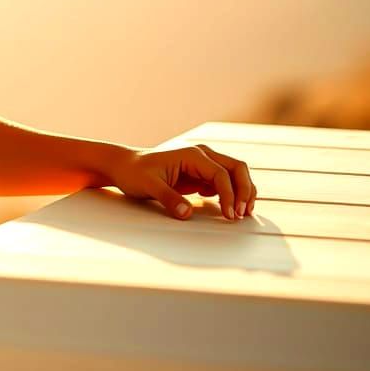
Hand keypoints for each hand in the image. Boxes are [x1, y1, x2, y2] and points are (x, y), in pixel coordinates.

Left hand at [106, 143, 257, 220]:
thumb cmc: (134, 173)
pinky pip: (224, 181)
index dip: (229, 195)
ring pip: (234, 173)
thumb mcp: (148, 186)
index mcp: (191, 155)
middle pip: (236, 168)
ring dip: (242, 191)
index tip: (230, 215)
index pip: (221, 173)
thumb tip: (187, 214)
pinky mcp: (200, 174)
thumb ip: (168, 198)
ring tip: (242, 213)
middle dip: (244, 190)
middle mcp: (201, 155)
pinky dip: (233, 193)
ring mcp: (202, 163)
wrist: (125, 166)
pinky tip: (228, 208)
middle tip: (242, 214)